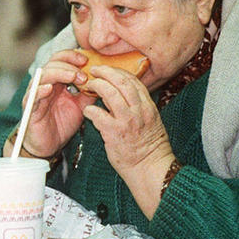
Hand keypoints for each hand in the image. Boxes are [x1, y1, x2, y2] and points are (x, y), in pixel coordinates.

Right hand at [13, 50, 96, 156]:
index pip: (60, 59)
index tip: (87, 60)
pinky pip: (32, 96)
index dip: (72, 55)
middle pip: (52, 63)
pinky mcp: (30, 108)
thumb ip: (89, 91)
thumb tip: (102, 79)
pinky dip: (40, 90)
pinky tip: (49, 88)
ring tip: (73, 78)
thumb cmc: (63, 122)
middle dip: (69, 65)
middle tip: (83, 75)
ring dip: (59, 74)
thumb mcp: (81, 105)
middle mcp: (45, 84)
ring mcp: (36, 95)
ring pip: (43, 76)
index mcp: (56, 80)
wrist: (50, 145)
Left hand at [81, 65, 175, 217]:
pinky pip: (98, 114)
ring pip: (111, 93)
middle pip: (122, 81)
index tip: (109, 70)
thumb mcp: (150, 122)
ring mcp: (128, 121)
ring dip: (97, 86)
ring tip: (89, 85)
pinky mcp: (115, 133)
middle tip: (95, 70)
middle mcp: (140, 111)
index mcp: (149, 107)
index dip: (119, 71)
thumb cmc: (149, 148)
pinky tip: (87, 111)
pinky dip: (90, 110)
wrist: (150, 168)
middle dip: (106, 72)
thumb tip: (121, 95)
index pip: (134, 81)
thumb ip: (138, 107)